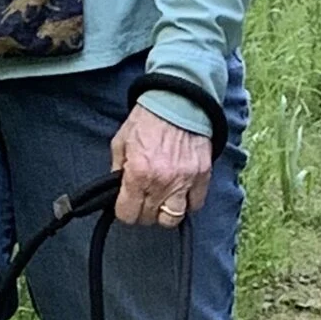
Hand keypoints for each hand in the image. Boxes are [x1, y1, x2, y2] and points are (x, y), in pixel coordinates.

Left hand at [110, 100, 212, 229]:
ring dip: (165, 211)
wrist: (178, 101)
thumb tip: (117, 190)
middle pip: (149, 218)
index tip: (126, 203)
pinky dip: (187, 202)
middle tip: (143, 197)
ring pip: (173, 218)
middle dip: (143, 210)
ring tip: (162, 199)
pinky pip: (195, 204)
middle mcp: (162, 182)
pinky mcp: (202, 176)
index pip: (127, 214)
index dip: (124, 210)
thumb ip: (117, 169)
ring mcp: (185, 181)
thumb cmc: (148, 119)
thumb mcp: (121, 142)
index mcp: (138, 174)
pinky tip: (180, 192)